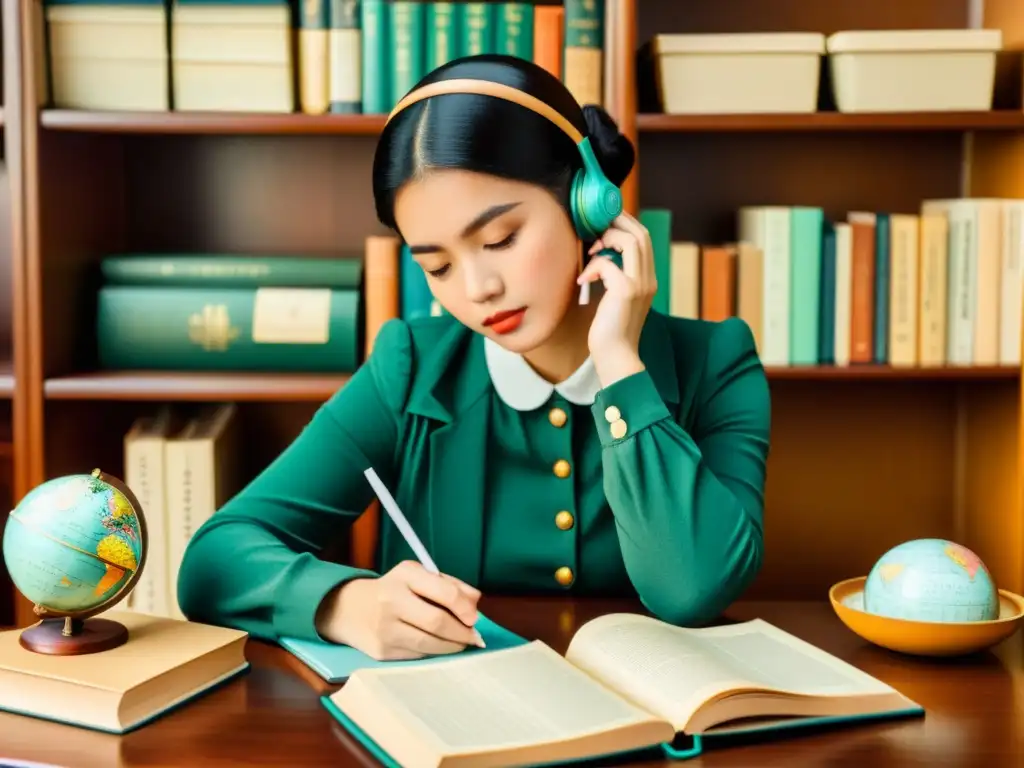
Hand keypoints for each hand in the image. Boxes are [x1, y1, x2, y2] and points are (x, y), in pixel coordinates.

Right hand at [318, 560, 481, 660]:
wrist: (349, 609)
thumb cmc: (394, 590)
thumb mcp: (418, 576)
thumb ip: (449, 585)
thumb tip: (476, 602)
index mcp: (406, 575)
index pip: (444, 592)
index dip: (465, 608)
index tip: (475, 618)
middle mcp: (392, 600)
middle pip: (437, 622)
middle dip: (462, 633)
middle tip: (473, 636)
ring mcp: (385, 628)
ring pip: (429, 644)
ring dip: (452, 646)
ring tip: (460, 643)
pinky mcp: (382, 651)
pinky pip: (418, 655)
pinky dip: (434, 652)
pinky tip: (438, 646)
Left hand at [576, 212, 655, 384]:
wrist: (615, 356)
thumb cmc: (609, 330)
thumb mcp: (615, 298)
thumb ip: (613, 276)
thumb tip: (598, 254)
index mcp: (647, 279)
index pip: (644, 239)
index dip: (625, 223)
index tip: (604, 221)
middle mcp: (648, 279)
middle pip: (641, 233)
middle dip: (618, 221)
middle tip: (595, 223)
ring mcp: (640, 284)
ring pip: (632, 241)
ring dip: (608, 238)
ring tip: (591, 251)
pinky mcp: (626, 291)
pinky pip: (608, 263)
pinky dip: (593, 266)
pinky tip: (583, 281)